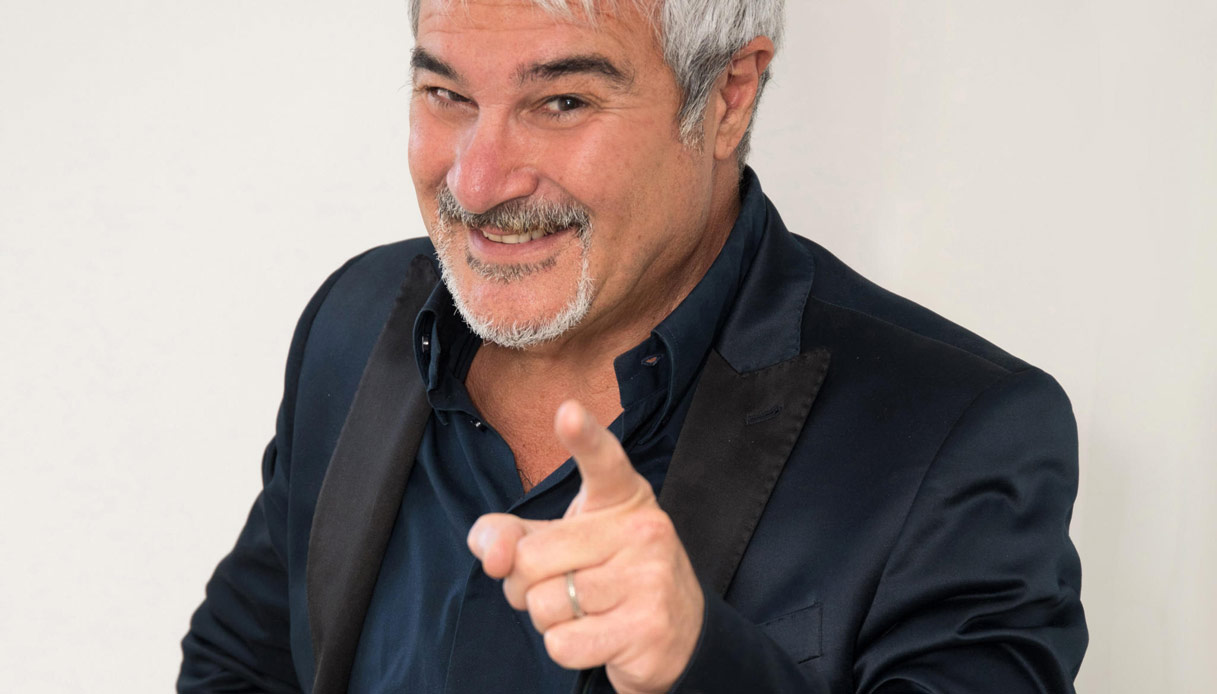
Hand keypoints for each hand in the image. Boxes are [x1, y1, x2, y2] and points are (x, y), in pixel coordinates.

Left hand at [467, 401, 704, 693]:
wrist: (678, 635)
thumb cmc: (604, 577)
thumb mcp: (557, 544)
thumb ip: (509, 537)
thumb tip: (494, 555)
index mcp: (621, 496)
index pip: (602, 460)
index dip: (583, 436)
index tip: (568, 411)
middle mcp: (643, 529)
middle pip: (531, 558)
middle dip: (526, 585)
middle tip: (564, 586)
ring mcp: (650, 578)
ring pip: (544, 605)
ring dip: (549, 620)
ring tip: (586, 612)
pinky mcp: (648, 628)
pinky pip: (563, 643)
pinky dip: (566, 648)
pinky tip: (599, 637)